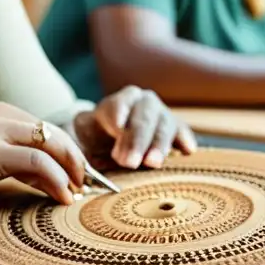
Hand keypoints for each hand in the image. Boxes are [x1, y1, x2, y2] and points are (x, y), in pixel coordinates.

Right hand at [0, 102, 87, 205]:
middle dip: (77, 162)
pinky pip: (38, 163)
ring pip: (53, 145)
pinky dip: (57, 181)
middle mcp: (2, 115)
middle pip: (57, 135)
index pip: (47, 130)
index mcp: (0, 113)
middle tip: (87, 186)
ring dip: (72, 172)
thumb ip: (5, 157)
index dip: (67, 154)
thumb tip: (38, 177)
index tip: (77, 176)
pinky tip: (62, 196)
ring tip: (77, 194)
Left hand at [72, 85, 197, 169]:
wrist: (111, 138)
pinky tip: (186, 150)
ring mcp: (162, 115)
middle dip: (136, 139)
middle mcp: (144, 102)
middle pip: (143, 116)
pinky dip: (184, 139)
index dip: (118, 115)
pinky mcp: (175, 129)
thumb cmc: (94, 138)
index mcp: (120, 100)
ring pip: (164, 125)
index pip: (119, 104)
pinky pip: (182, 132)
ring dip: (158, 144)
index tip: (116, 128)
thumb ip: (78, 144)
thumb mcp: (81, 137)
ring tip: (152, 163)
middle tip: (128, 161)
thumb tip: (79, 160)